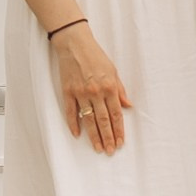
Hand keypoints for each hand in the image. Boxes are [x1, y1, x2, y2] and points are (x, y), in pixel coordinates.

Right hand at [53, 26, 131, 153]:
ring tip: (98, 148)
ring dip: (94, 136)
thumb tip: (128, 106)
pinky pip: (71, 112)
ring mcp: (81, 93)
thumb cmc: (96, 56)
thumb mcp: (113, 71)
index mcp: (109, 87)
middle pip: (103, 120)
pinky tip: (77, 135)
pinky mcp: (68, 92)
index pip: (116, 114)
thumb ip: (120, 90)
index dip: (119, 130)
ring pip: (88, 120)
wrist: (75, 44)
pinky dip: (73, 124)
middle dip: (108, 137)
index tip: (121, 141)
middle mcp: (96, 92)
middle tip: (110, 151)